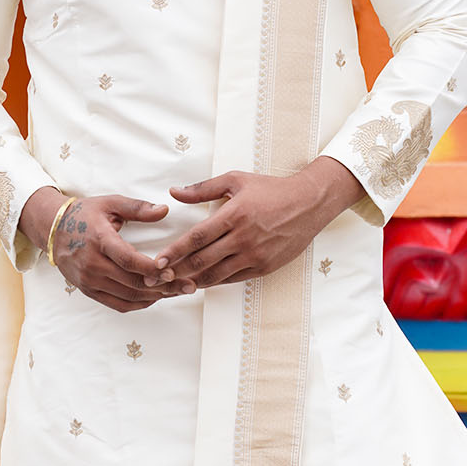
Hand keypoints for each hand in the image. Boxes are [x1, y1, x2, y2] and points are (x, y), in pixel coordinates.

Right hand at [19, 188, 195, 312]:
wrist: (54, 230)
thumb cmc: (85, 214)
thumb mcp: (110, 203)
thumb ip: (138, 208)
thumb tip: (164, 210)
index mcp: (100, 240)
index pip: (127, 259)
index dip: (151, 268)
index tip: (172, 270)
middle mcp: (93, 264)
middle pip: (133, 282)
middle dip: (164, 286)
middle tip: (188, 285)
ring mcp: (90, 280)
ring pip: (128, 296)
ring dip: (156, 297)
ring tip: (178, 292)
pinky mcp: (89, 291)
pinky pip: (118, 304)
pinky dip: (140, 304)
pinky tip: (156, 298)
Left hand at [152, 157, 363, 288]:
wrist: (309, 204)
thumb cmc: (271, 189)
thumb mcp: (236, 180)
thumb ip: (203, 188)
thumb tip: (174, 192)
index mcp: (234, 215)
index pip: (196, 238)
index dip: (174, 251)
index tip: (157, 261)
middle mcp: (244, 238)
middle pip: (202, 260)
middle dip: (176, 272)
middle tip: (157, 279)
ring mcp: (255, 255)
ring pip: (216, 274)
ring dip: (193, 281)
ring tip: (174, 285)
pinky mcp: (264, 267)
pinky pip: (233, 279)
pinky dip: (214, 282)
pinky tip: (200, 282)